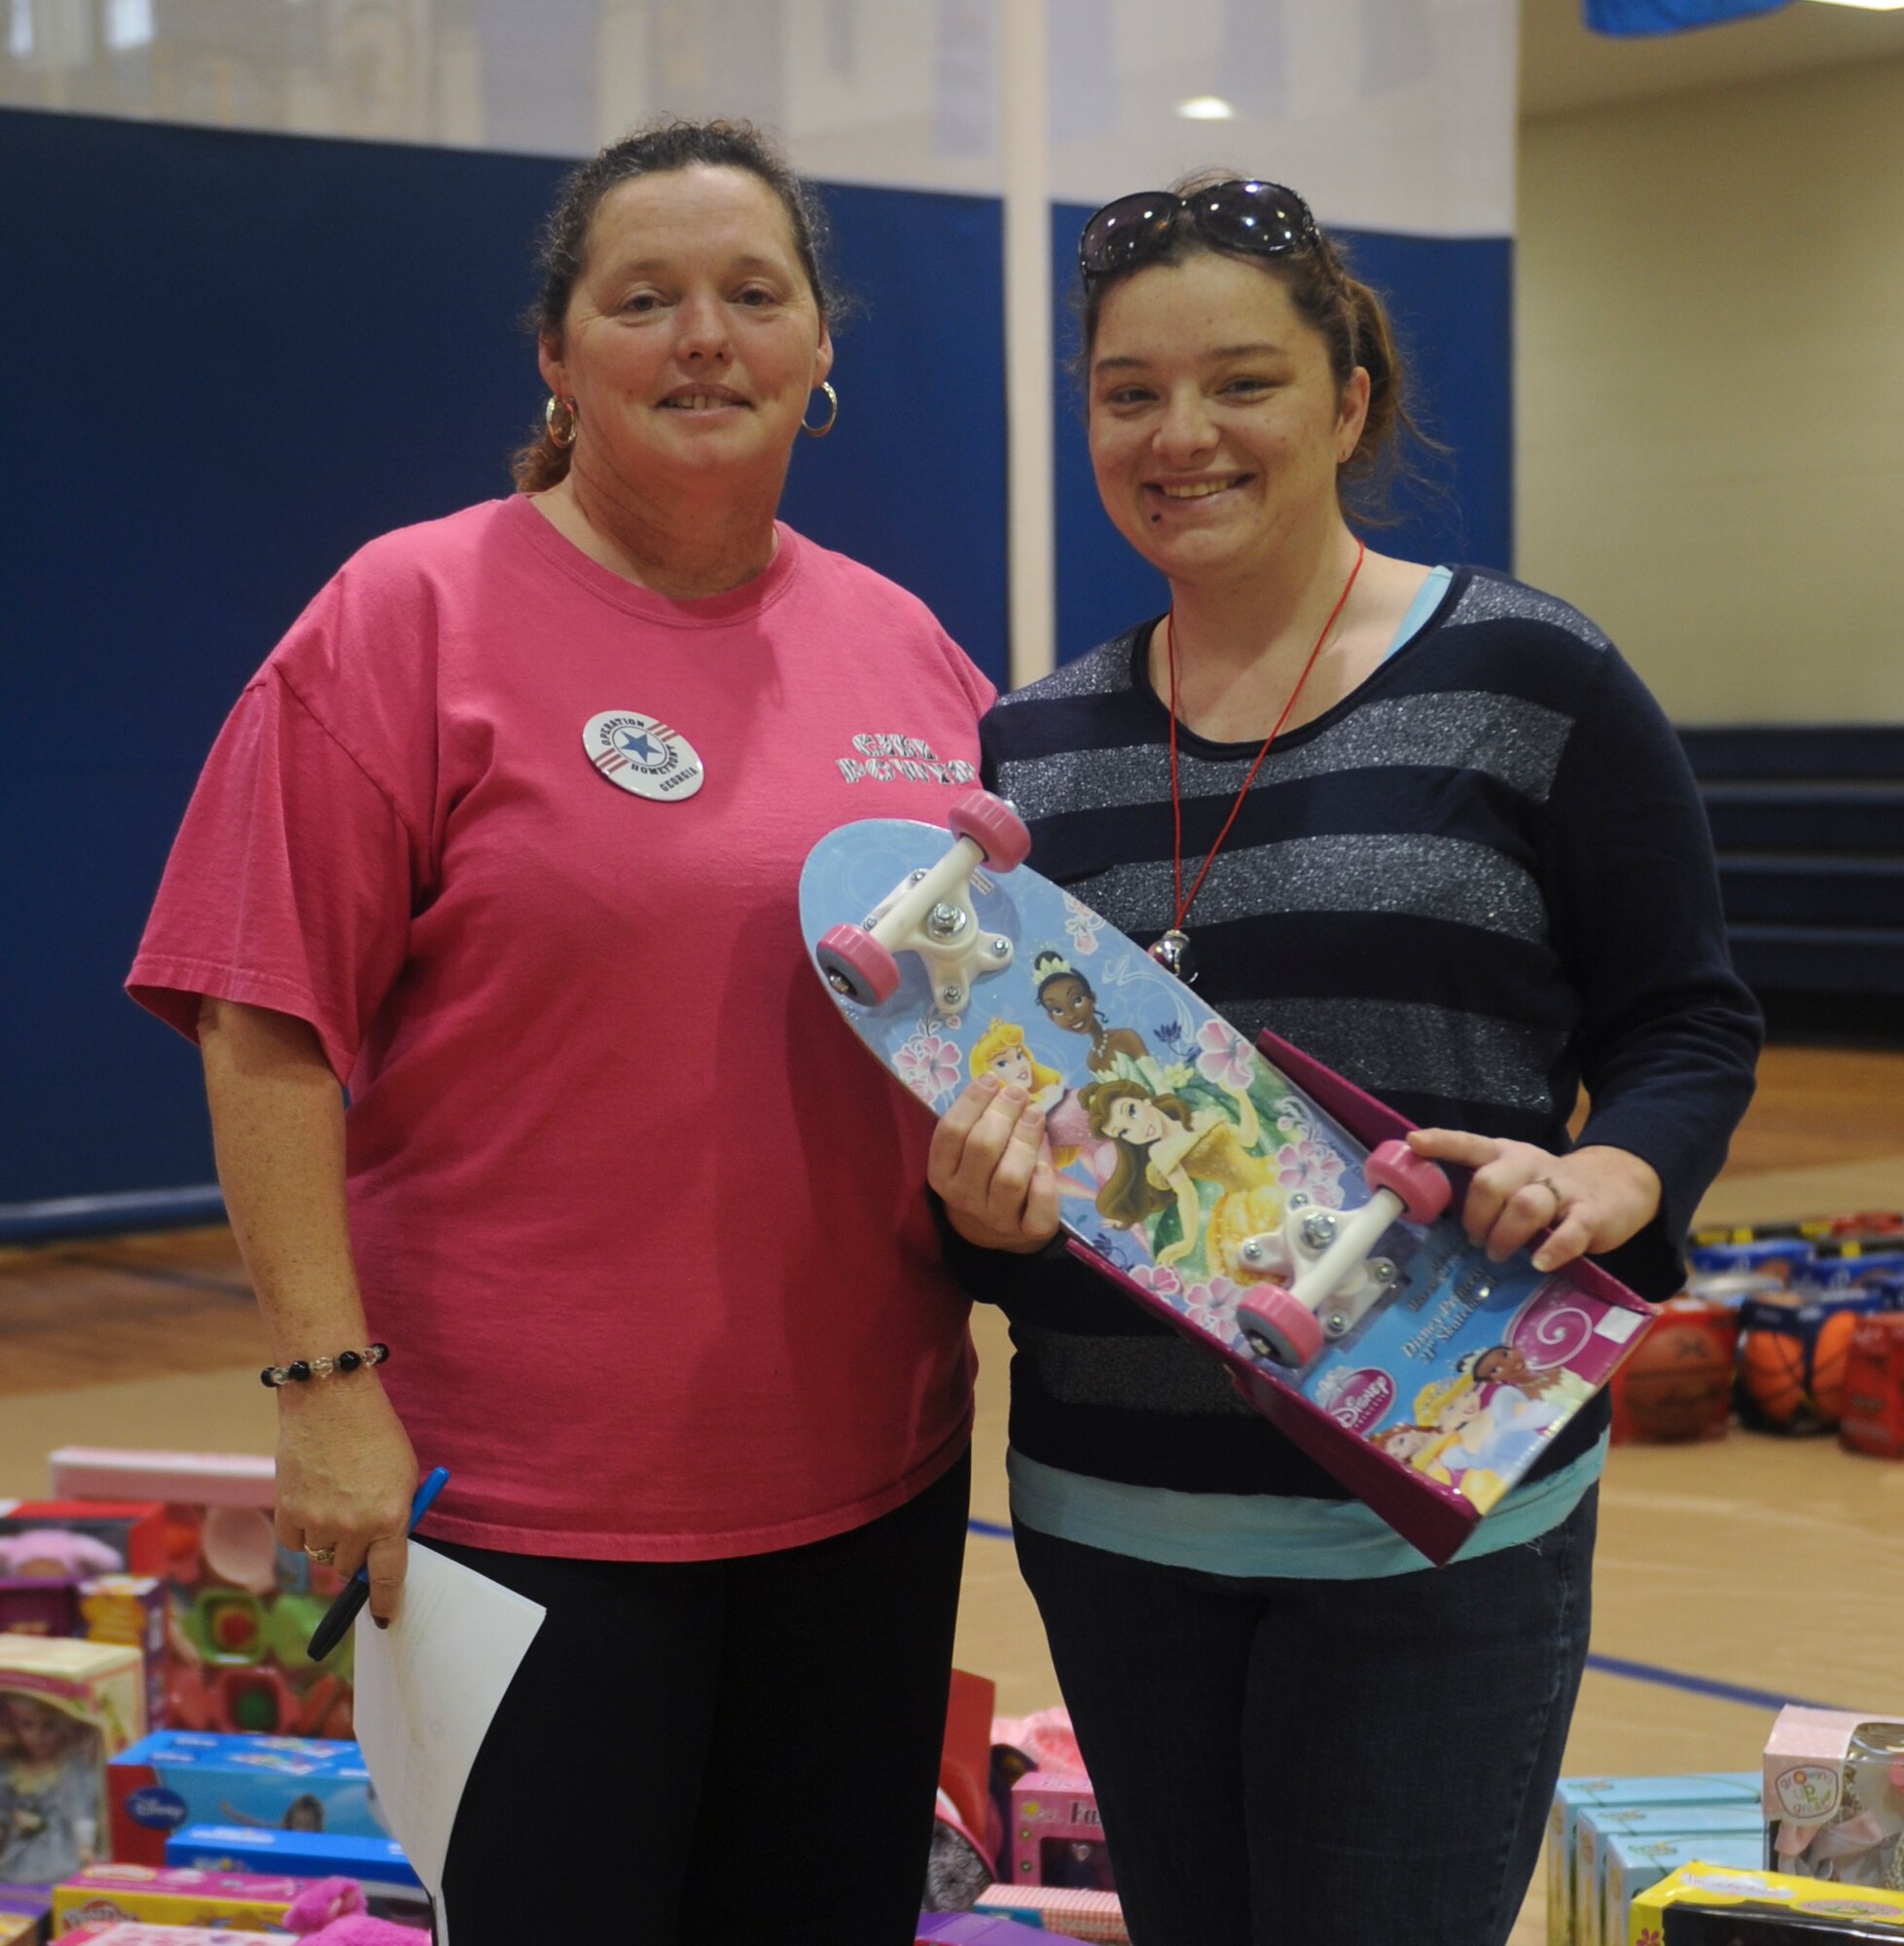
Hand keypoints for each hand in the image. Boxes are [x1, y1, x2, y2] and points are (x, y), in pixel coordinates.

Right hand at [274, 1379, 418, 1624]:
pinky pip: (294, 1543)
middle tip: (358, 1526)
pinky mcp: (287, 1511)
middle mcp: (353, 1527)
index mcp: (390, 1519)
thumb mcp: (403, 1475)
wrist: (331, 1400)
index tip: (383, 1617)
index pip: (387, 1577)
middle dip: (356, 1555)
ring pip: (321, 1556)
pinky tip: (311, 1501)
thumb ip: (394, 1516)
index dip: (384, 1601)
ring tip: (336, 1500)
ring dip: (329, 1540)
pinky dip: (302, 1530)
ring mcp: (317, 1522)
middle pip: (349, 1569)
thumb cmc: (377, 1434)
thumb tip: (382, 1553)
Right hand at [929, 1075, 1061, 1253]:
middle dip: (1003, 1113)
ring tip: (1035, 1115)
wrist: (995, 1231)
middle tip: (1019, 1092)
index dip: (972, 1101)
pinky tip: (1045, 1164)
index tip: (992, 1079)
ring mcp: (997, 1218)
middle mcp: (964, 1198)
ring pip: (1010, 1177)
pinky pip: (1038, 1207)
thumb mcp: (967, 1152)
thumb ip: (979, 1122)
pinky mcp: (1029, 1231)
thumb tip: (1005, 1084)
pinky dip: (1044, 1183)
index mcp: (942, 1174)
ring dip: (1025, 1140)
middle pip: (981, 1149)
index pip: (951, 1133)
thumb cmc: (982, 1176)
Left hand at [1403, 1130, 1661, 1273]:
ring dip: (1505, 1236)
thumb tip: (1435, 1215)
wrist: (1616, 1186)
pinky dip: (1552, 1250)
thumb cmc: (1549, 1190)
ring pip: (1526, 1206)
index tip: (1414, 1143)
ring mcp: (1562, 1189)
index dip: (1441, 1142)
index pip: (1470, 1144)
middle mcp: (1531, 1166)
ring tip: (1500, 1255)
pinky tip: (1539, 1263)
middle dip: (1476, 1217)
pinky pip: (1569, 1232)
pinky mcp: (1591, 1214)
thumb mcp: (1514, 1179)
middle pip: (1491, 1182)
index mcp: (1506, 1155)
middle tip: (1476, 1241)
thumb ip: (1483, 1192)